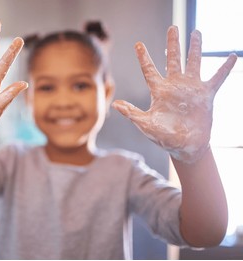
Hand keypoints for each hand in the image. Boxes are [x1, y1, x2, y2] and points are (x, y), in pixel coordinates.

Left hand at [112, 26, 236, 162]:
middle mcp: (175, 86)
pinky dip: (224, 68)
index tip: (138, 44)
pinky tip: (233, 56)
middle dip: (173, 44)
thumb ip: (132, 112)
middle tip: (172, 28)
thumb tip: (115, 104)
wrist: (184, 146)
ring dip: (195, 48)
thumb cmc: (163, 137)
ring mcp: (191, 89)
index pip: (150, 70)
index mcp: (159, 91)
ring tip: (196, 32)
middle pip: (173, 60)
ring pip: (194, 63)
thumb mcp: (145, 124)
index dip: (144, 57)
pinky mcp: (205, 96)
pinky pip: (217, 78)